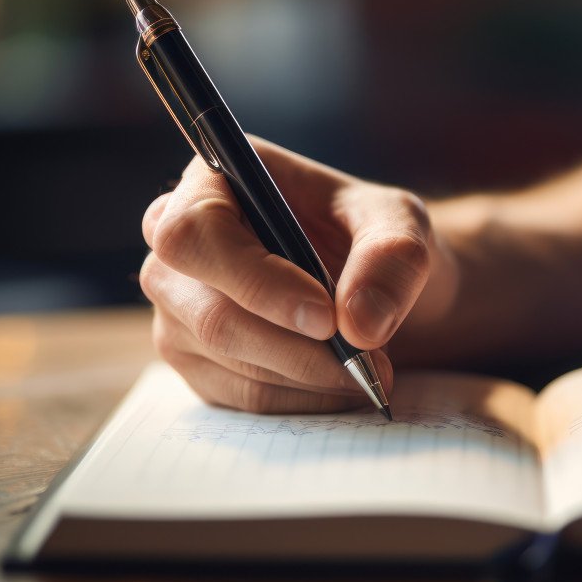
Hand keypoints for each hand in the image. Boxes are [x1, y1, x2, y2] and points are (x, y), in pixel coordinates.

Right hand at [139, 136, 457, 412]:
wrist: (379, 287)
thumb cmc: (375, 240)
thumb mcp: (402, 226)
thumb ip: (392, 258)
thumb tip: (359, 323)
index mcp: (213, 182)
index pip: (193, 235)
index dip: (256, 282)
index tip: (326, 318)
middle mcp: (179, 244)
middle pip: (207, 312)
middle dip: (295, 347)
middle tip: (367, 359)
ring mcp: (179, 306)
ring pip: (223, 358)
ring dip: (306, 375)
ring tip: (368, 370)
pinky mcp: (197, 359)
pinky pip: (237, 395)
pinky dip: (298, 399)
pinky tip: (340, 384)